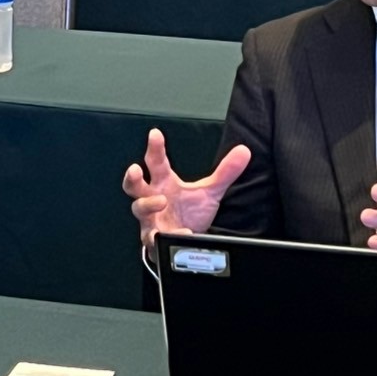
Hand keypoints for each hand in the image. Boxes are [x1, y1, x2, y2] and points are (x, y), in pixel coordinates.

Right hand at [122, 128, 249, 252]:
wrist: (185, 241)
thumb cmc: (189, 212)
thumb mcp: (209, 192)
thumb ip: (225, 172)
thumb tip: (244, 151)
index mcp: (164, 182)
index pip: (156, 161)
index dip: (154, 147)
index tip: (155, 134)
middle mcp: (153, 198)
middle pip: (134, 185)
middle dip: (131, 177)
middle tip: (135, 169)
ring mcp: (151, 219)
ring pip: (139, 209)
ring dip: (147, 204)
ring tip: (161, 201)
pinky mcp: (155, 239)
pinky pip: (155, 237)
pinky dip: (168, 235)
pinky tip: (182, 232)